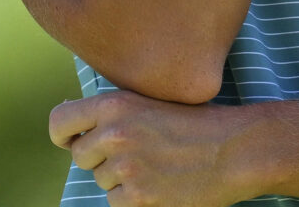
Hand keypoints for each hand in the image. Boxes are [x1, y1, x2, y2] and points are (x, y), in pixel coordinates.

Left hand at [49, 90, 259, 206]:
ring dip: (121, 180)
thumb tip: (73, 124)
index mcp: (115, 104)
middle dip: (101, 160)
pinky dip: (134, 199)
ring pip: (101, 182)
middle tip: (136, 155)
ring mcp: (126, 167)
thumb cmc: (198, 123)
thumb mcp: (150, 101)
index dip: (64, 135)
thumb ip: (114, 111)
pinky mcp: (140, 197)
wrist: (237, 149)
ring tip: (156, 167)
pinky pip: (117, 203)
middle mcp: (115, 133)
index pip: (60, 121)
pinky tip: (160, 185)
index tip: (73, 142)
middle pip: (81, 157)